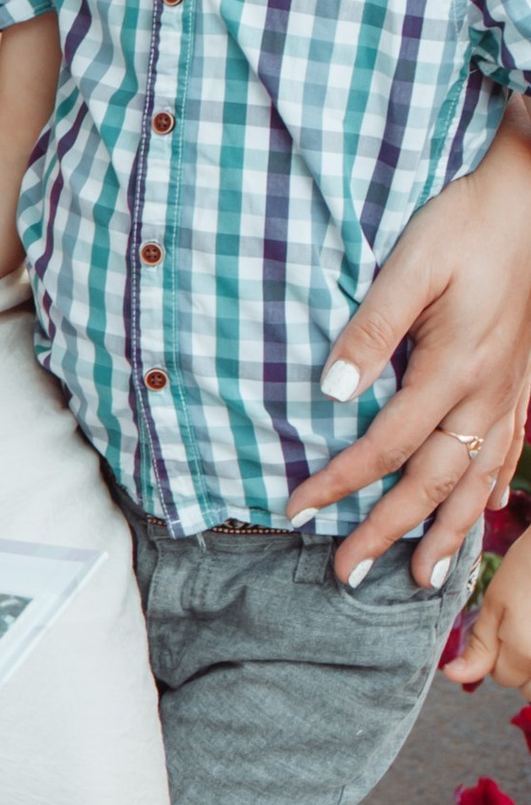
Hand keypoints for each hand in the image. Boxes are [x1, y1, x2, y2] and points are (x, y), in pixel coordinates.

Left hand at [288, 140, 530, 582]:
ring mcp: (510, 391)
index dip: (340, 483)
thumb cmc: (466, 225)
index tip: (297, 510)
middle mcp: (486, 393)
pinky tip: (488, 510)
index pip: (385, 446)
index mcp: (452, 369)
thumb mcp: (410, 266)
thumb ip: (371, 331)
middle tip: (348, 575)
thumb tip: (331, 390)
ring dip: (448, 532)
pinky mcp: (522, 380)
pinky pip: (509, 451)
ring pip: (479, 480)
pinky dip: (494, 490)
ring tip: (425, 579)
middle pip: (433, 482)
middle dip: (389, 533)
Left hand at [443, 539, 530, 690]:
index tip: (510, 625)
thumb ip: (479, 645)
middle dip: (525, 667)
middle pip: (530, 689)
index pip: (502, 677)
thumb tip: (454, 676)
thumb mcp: (497, 601)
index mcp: (526, 653)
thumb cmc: (530, 565)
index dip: (500, 653)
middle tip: (529, 624)